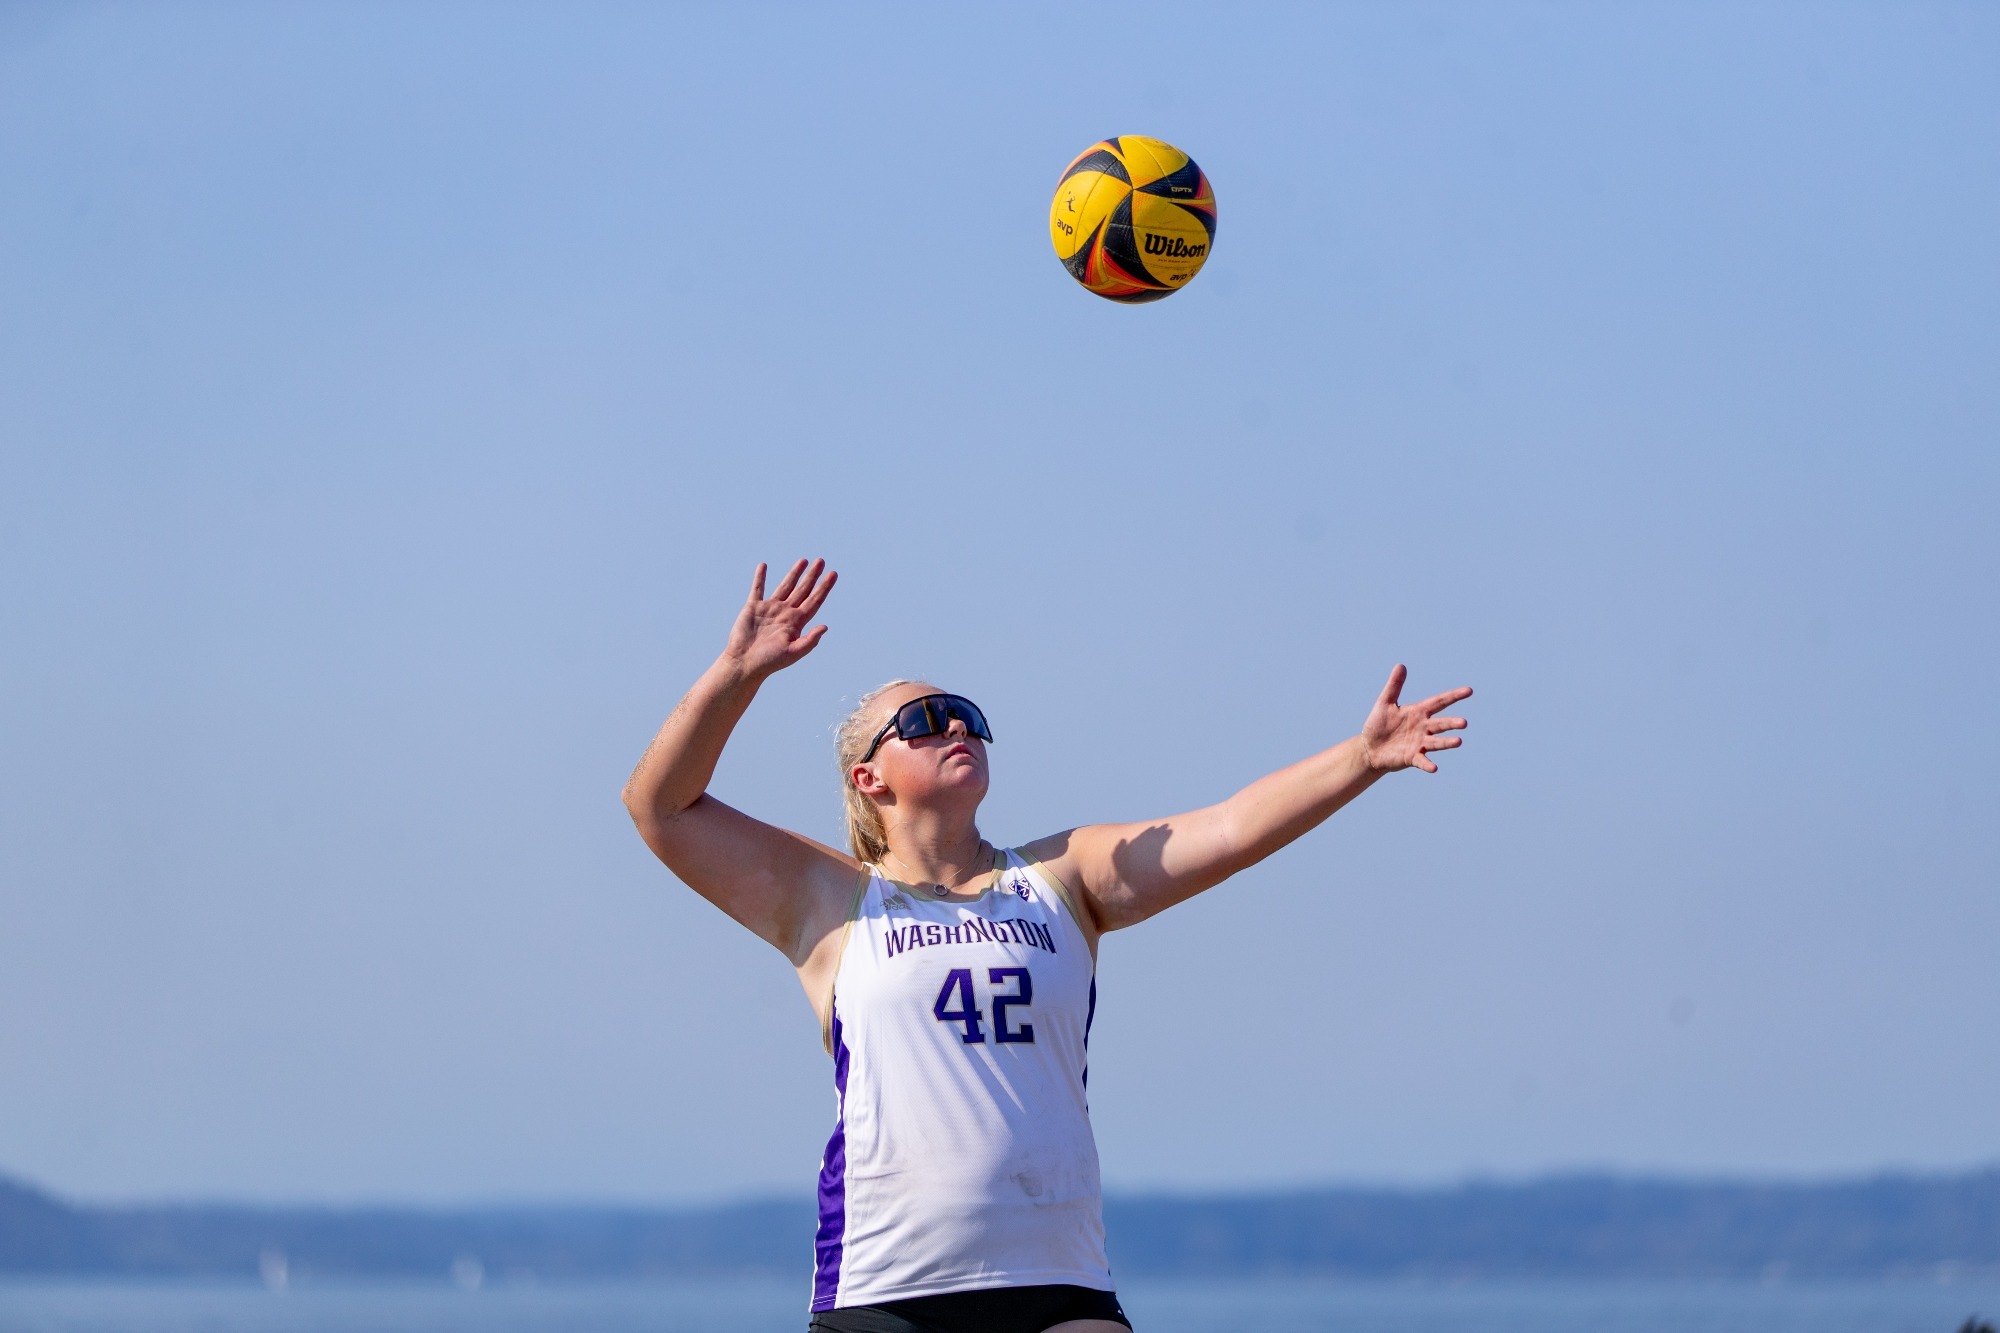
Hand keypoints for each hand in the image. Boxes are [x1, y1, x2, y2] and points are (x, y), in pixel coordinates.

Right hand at [723, 559, 836, 679]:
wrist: (745, 663)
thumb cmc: (769, 661)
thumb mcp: (793, 652)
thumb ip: (809, 640)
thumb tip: (825, 626)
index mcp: (797, 622)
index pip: (814, 600)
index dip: (824, 587)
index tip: (833, 574)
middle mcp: (785, 613)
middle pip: (803, 590)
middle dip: (812, 576)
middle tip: (821, 561)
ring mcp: (770, 609)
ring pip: (785, 586)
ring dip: (794, 573)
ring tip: (803, 560)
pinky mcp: (753, 607)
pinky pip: (757, 588)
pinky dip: (760, 577)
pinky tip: (763, 566)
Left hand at [1360, 664, 1470, 773]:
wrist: (1369, 748)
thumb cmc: (1378, 725)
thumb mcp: (1385, 703)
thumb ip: (1394, 686)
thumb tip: (1401, 665)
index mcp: (1418, 712)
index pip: (1439, 702)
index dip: (1454, 696)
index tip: (1469, 691)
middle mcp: (1423, 728)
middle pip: (1441, 724)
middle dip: (1452, 723)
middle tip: (1464, 723)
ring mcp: (1419, 743)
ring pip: (1436, 742)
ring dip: (1447, 743)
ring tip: (1458, 741)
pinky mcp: (1412, 757)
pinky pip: (1422, 761)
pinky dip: (1428, 764)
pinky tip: (1434, 768)